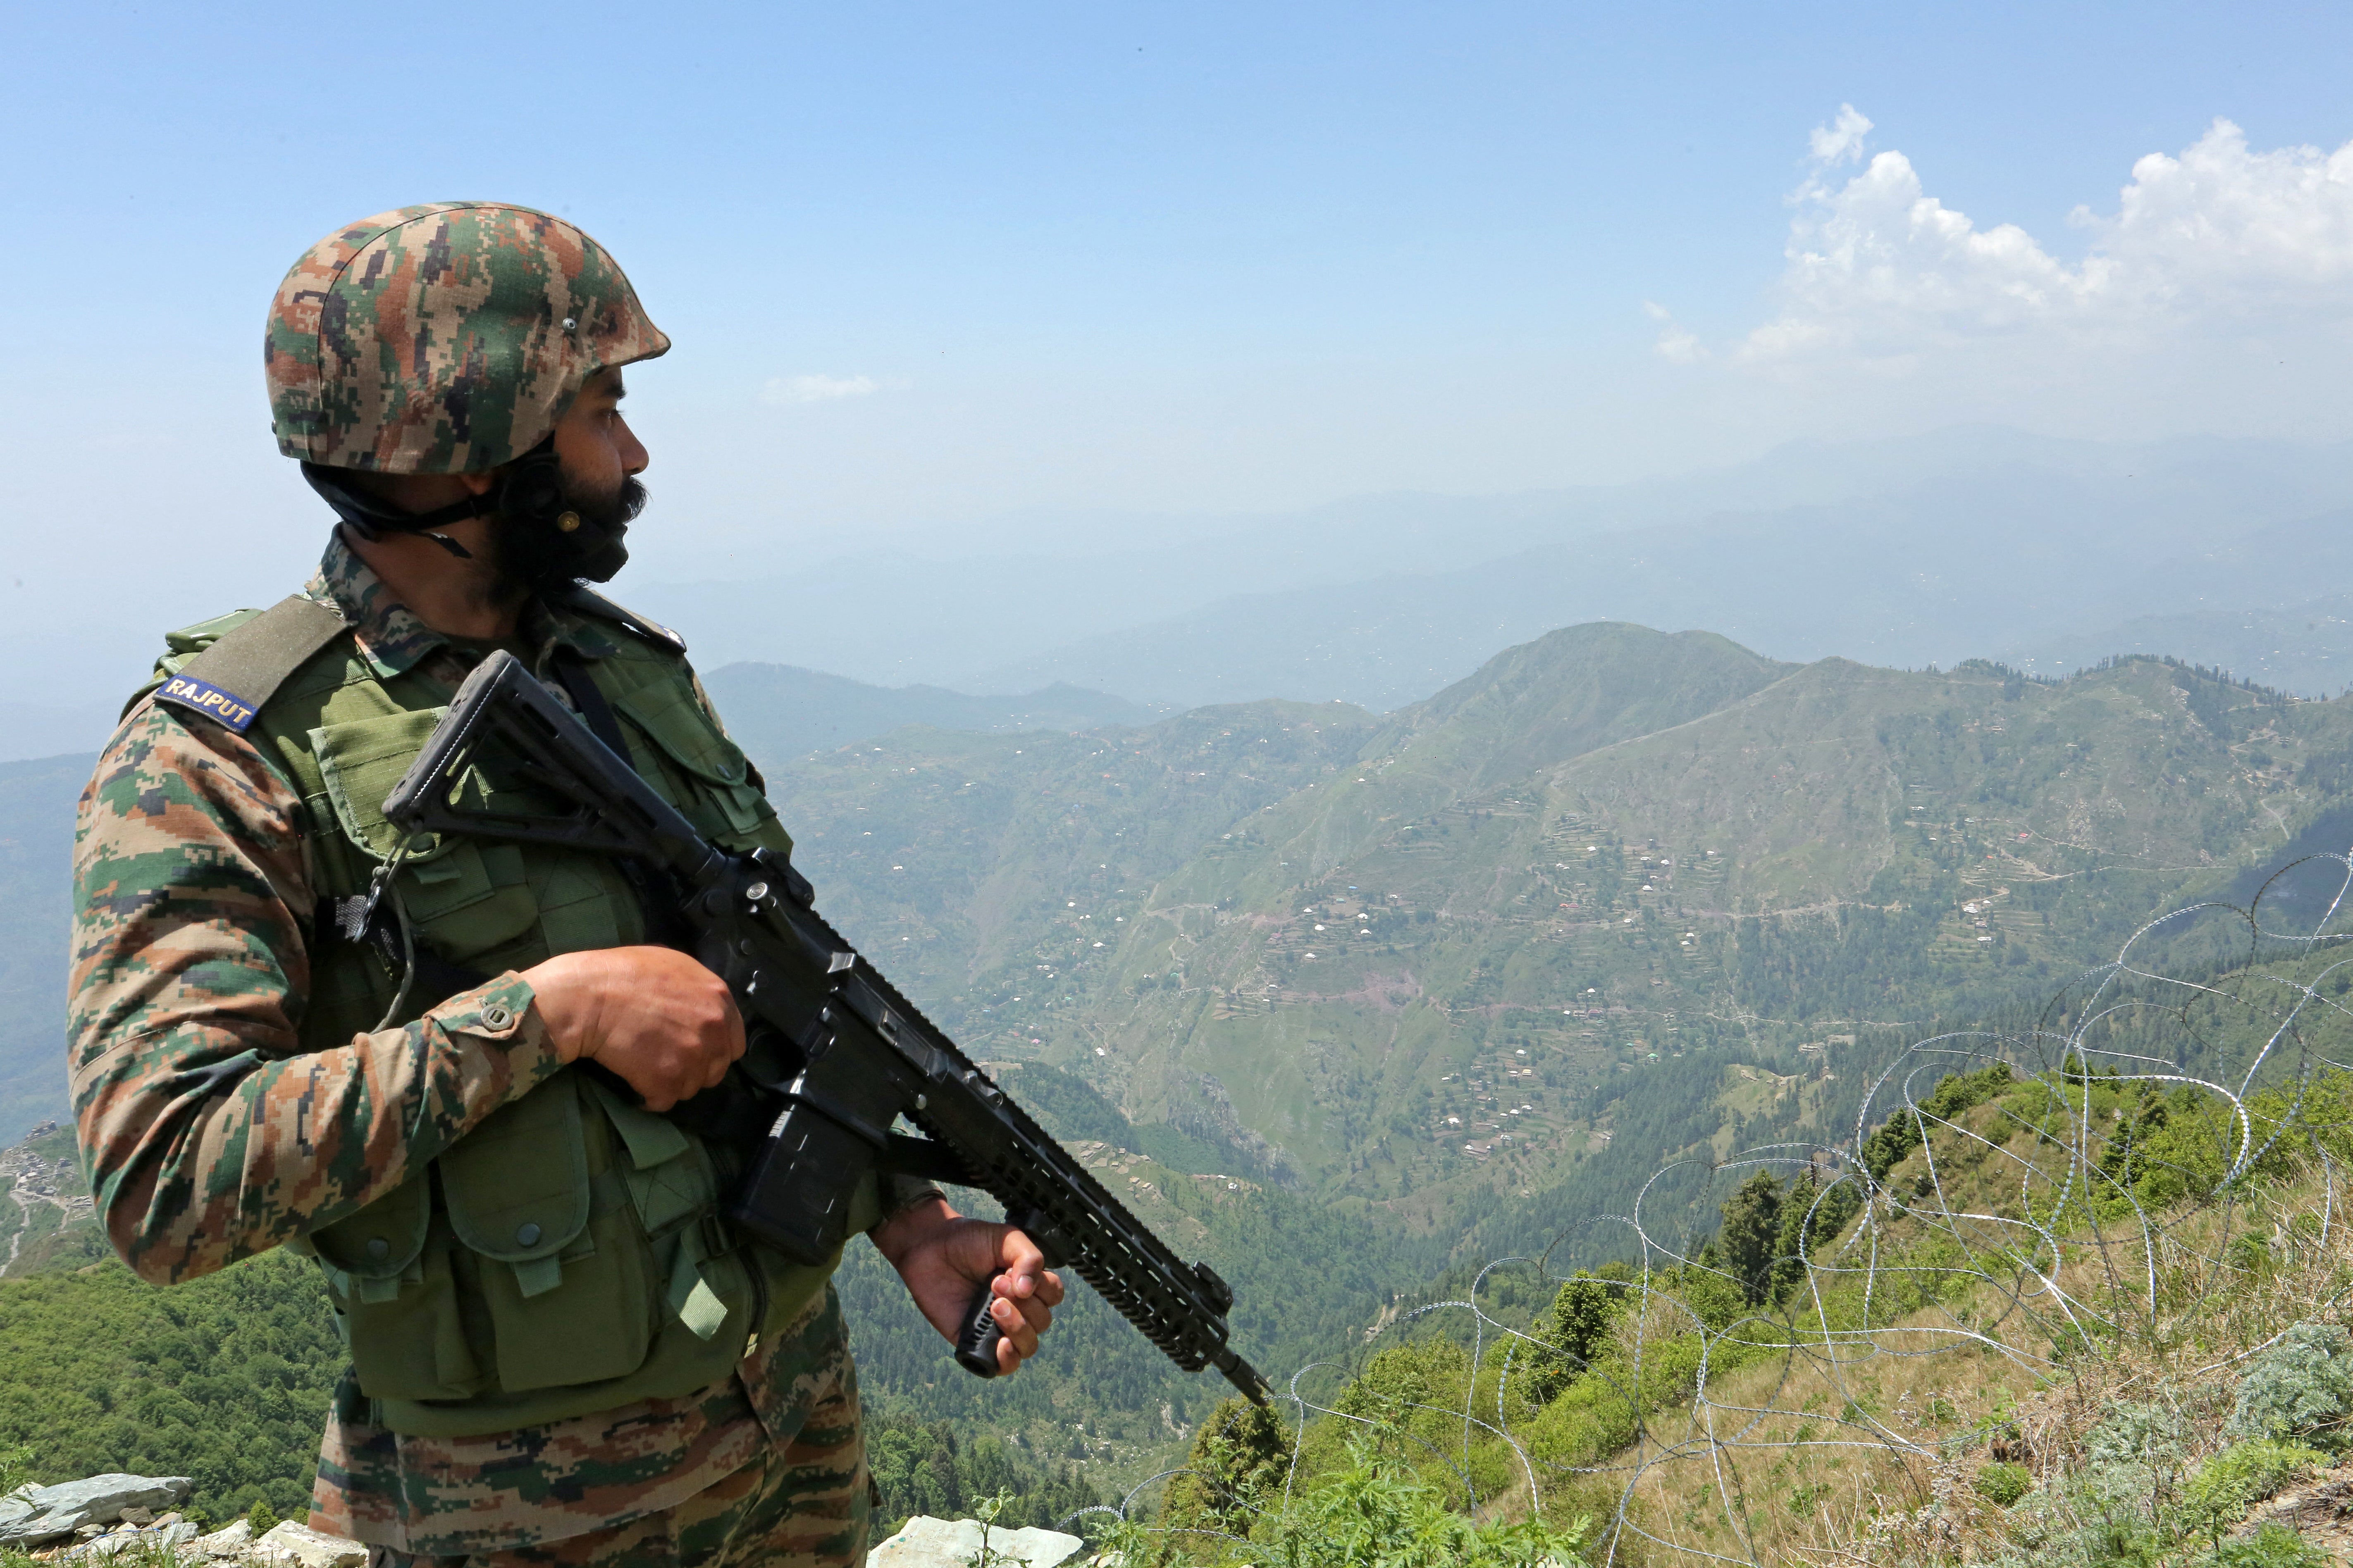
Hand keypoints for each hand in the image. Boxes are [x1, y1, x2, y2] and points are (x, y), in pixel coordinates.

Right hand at [520, 946, 744, 1110]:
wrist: (588, 996)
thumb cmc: (623, 973)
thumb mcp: (673, 965)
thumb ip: (697, 991)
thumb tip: (701, 1007)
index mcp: (718, 998)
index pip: (734, 1043)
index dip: (715, 1050)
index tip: (695, 1051)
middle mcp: (713, 1028)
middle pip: (716, 1069)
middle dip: (694, 1070)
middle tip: (667, 1063)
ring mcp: (692, 1056)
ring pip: (690, 1087)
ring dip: (671, 1084)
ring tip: (647, 1070)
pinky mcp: (667, 1079)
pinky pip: (664, 1102)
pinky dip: (649, 1098)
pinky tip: (636, 1085)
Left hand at [873, 1198, 1064, 1374]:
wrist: (929, 1247)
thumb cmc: (968, 1240)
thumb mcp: (1007, 1238)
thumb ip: (1029, 1257)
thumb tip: (1028, 1291)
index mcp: (1027, 1283)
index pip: (1053, 1296)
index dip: (1041, 1288)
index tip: (1011, 1272)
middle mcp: (1017, 1307)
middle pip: (1043, 1321)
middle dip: (1024, 1304)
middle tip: (994, 1283)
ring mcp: (997, 1327)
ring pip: (1028, 1346)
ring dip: (1018, 1328)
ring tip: (994, 1307)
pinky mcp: (976, 1342)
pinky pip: (1004, 1366)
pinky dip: (1009, 1360)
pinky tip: (1002, 1344)